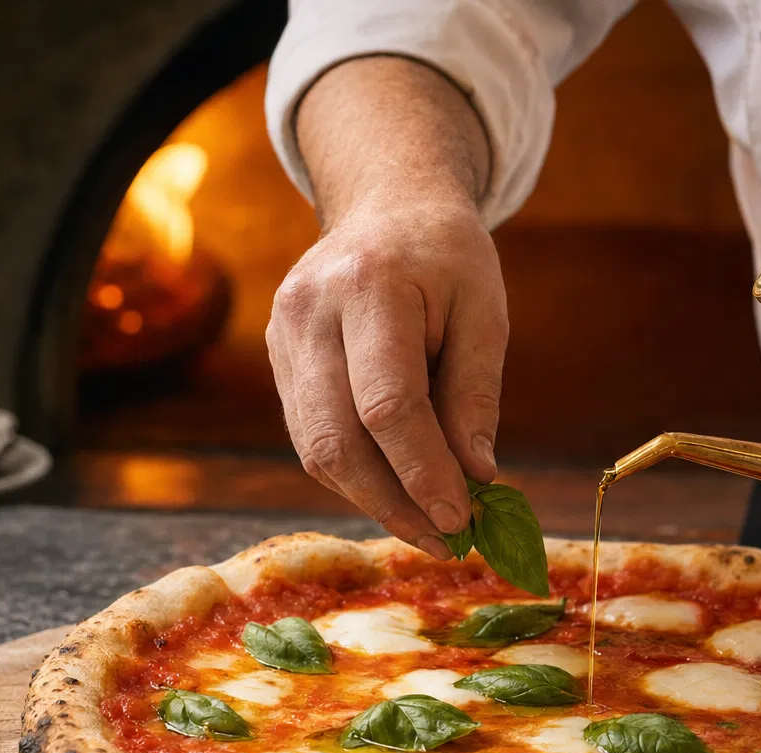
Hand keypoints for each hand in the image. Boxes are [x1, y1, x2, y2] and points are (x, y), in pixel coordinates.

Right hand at [266, 194, 507, 557]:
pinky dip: (353, 473)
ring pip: (316, 447)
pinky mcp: (277, 356)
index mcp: (370, 286)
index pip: (387, 405)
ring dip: (371, 499)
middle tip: (443, 541)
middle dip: (392, 502)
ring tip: (425, 528)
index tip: (461, 518)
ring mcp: (282, 335)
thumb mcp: (484, 311)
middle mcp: (310, 311)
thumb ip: (474, 394)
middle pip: (337, 438)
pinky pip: (310, 434)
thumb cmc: (447, 257)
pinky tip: (394, 492)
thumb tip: (475, 478)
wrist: (385, 203)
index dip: (422, 472)